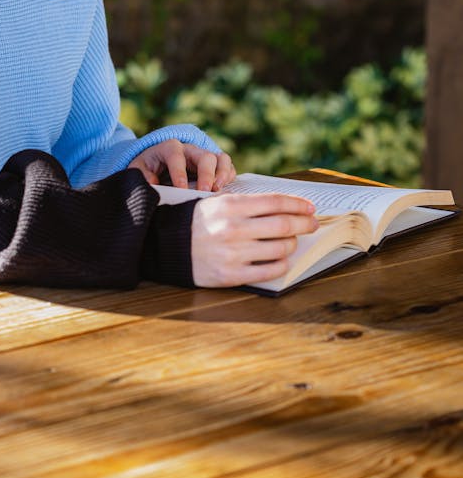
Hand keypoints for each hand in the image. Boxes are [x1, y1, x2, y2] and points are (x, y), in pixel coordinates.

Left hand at [131, 139, 235, 191]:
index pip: (176, 154)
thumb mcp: (138, 168)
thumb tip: (153, 184)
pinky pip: (228, 166)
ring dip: (222, 174)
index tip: (180, 189)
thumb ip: (142, 175)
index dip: (179, 172)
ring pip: (220, 158)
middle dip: (206, 174)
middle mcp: (190, 149)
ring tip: (217, 190)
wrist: (158, 162)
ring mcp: (204, 156)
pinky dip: (229, 177)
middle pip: (204, 156)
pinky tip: (223, 191)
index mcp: (170, 148)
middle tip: (203, 192)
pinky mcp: (214, 165)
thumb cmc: (148, 166)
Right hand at [190, 192, 318, 287]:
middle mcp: (234, 228)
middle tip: (312, 224)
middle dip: (304, 223)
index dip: (298, 204)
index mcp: (230, 205)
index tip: (310, 208)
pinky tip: (281, 259)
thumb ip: (247, 204)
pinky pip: (269, 270)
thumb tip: (284, 207)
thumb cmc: (197, 221)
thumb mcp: (217, 202)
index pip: (275, 202)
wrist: (166, 245)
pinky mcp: (232, 275)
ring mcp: (234, 253)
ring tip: (291, 241)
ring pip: (281, 248)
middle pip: (284, 225)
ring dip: (292, 244)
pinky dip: (282, 264)